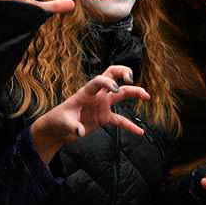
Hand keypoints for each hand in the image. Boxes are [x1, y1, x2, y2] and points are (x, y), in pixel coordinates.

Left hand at [30, 65, 149, 163]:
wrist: (58, 128)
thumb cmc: (59, 120)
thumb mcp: (63, 123)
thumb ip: (72, 126)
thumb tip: (80, 131)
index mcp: (86, 92)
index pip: (98, 80)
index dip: (108, 82)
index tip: (116, 88)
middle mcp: (96, 96)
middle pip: (112, 77)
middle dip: (123, 73)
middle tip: (131, 79)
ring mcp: (102, 105)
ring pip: (121, 94)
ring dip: (134, 93)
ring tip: (147, 96)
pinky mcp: (105, 118)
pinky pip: (120, 120)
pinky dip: (130, 126)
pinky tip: (139, 132)